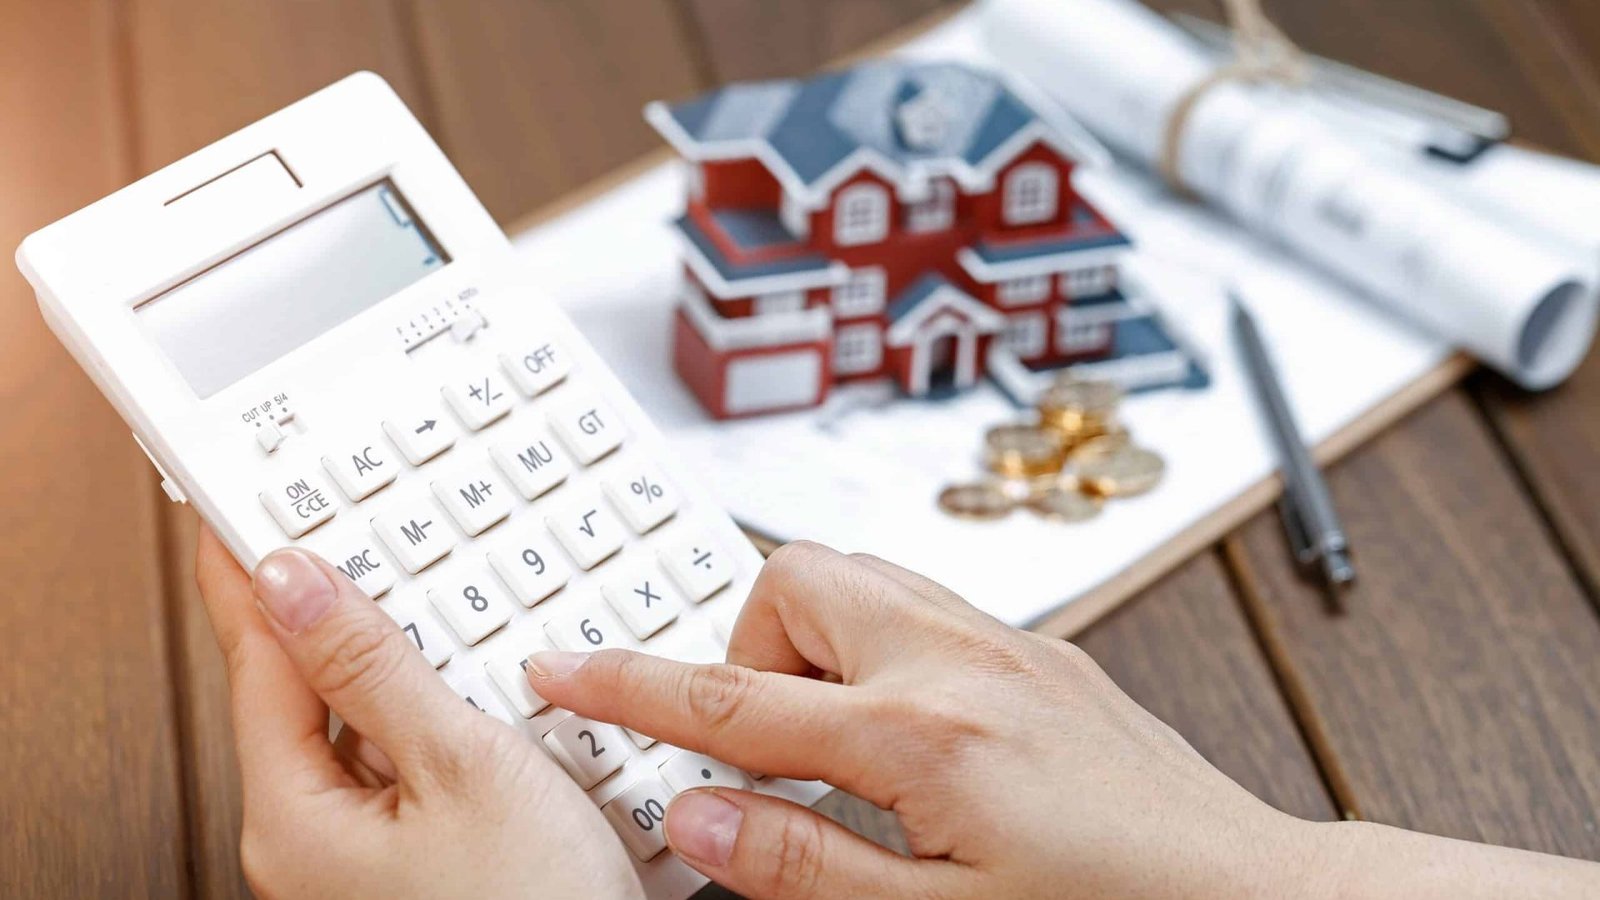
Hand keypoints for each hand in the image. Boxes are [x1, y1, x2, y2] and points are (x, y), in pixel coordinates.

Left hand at [194, 528, 641, 899]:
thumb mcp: (461, 766)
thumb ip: (372, 669)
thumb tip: (297, 584)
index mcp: (296, 817)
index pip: (255, 660)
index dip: (255, 573)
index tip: (247, 507)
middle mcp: (313, 842)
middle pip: (305, 691)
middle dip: (335, 610)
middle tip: (349, 532)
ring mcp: (364, 856)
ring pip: (366, 727)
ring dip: (403, 665)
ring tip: (434, 604)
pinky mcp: (417, 860)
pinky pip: (409, 765)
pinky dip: (440, 717)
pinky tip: (482, 692)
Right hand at [524, 541, 1313, 898]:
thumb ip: (806, 868)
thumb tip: (700, 822)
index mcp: (922, 736)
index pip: (731, 700)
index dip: (627, 686)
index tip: (561, 668)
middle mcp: (961, 662)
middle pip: (794, 582)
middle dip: (746, 651)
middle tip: (765, 749)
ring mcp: (1007, 645)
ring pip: (859, 579)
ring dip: (813, 646)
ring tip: (834, 747)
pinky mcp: (1041, 652)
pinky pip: (920, 604)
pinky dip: (876, 647)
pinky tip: (903, 731)